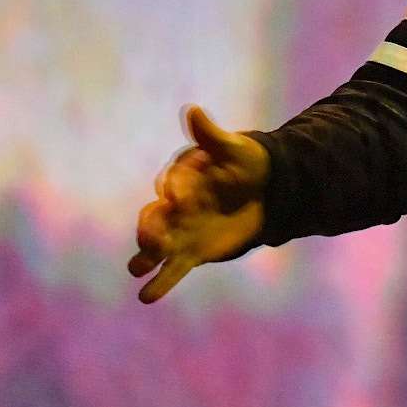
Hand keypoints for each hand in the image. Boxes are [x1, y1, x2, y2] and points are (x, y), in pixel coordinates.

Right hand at [128, 104, 270, 303]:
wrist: (267, 190)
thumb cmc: (247, 163)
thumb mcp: (233, 148)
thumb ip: (210, 135)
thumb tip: (192, 109)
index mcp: (181, 179)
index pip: (171, 184)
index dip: (173, 190)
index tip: (178, 195)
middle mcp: (174, 206)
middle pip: (152, 218)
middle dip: (149, 228)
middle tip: (152, 238)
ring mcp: (180, 231)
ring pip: (154, 245)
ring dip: (146, 255)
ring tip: (139, 268)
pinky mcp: (191, 252)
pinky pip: (172, 269)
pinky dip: (160, 282)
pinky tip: (147, 296)